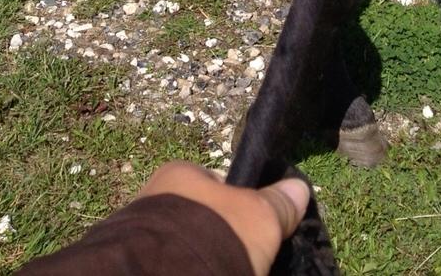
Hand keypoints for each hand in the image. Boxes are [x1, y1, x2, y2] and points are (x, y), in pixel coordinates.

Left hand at [137, 161, 309, 275]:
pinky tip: (208, 274)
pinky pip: (175, 265)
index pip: (218, 184)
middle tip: (243, 257)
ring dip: (206, 258)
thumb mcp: (259, 217)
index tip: (255, 229)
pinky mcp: (141, 265)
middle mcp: (155, 201)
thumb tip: (298, 189)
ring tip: (229, 270)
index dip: (240, 205)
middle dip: (222, 237)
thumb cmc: (214, 235)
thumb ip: (278, 204)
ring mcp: (143, 236)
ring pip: (189, 246)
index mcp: (179, 175)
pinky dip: (191, 269)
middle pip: (204, 218)